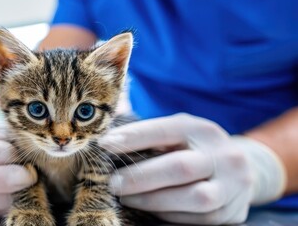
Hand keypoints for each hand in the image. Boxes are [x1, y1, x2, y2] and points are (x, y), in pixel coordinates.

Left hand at [99, 113, 285, 224]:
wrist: (243, 170)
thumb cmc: (194, 150)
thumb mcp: (178, 135)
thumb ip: (150, 137)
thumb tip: (108, 143)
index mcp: (202, 130)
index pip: (166, 131)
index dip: (134, 137)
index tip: (105, 145)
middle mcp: (224, 156)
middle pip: (180, 168)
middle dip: (141, 178)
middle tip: (113, 184)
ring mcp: (234, 186)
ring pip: (194, 199)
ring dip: (154, 202)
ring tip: (128, 199)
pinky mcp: (234, 213)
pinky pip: (199, 221)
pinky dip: (170, 218)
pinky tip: (151, 213)